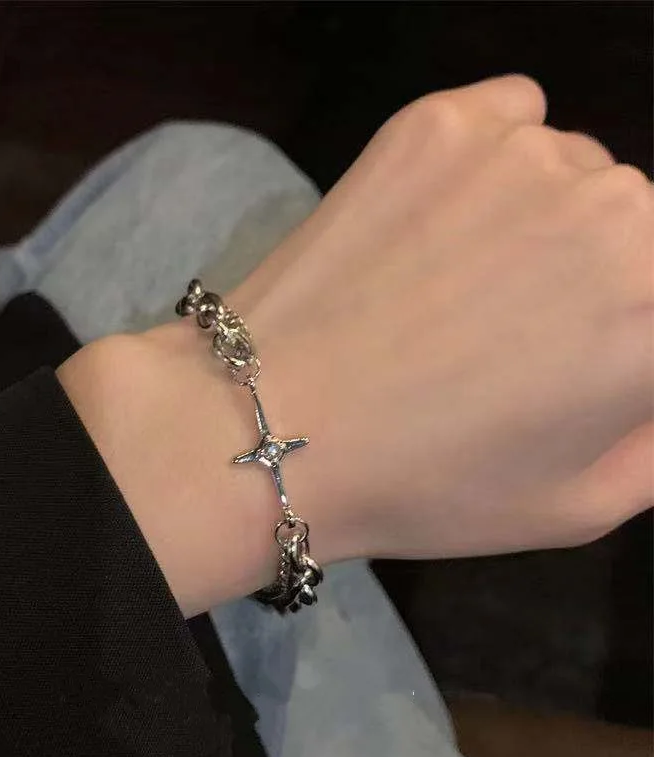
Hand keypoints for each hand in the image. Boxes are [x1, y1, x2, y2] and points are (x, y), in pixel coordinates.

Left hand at [60, 75, 652, 614]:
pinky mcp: (439, 121)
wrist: (271, 424)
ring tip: (453, 283)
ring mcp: (524, 153)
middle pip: (638, 228)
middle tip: (510, 330)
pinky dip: (491, 158)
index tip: (572, 354)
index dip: (622, 332)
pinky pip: (510, 116)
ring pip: (574, 171)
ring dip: (541, 219)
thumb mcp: (577, 508)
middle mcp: (619, 212)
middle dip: (596, 276)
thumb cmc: (422, 484)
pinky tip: (435, 219)